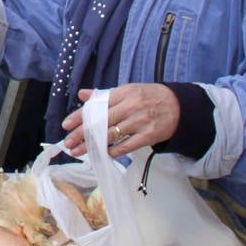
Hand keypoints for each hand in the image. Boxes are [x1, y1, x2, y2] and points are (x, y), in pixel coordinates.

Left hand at [60, 83, 180, 157]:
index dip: (80, 115)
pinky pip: (126, 146)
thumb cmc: (149, 97)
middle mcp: (131, 106)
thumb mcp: (128, 90)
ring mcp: (140, 122)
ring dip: (92, 145)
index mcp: (124, 93)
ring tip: (79, 151)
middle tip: (67, 143)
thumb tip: (82, 95)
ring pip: (111, 135)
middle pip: (101, 121)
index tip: (66, 125)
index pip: (96, 105)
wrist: (179, 106)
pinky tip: (102, 154)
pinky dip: (113, 151)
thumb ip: (104, 95)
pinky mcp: (149, 136)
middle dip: (81, 134)